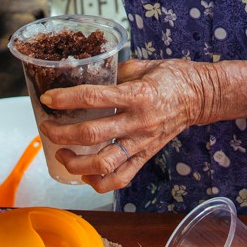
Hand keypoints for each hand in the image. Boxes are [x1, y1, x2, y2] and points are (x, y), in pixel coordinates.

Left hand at [40, 58, 246, 191]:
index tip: (48, 98)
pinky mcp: (145, 157)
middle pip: (92, 134)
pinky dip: (98, 182)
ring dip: (76, 163)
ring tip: (63, 154)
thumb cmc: (171, 77)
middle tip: (47, 128)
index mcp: (137, 95)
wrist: (199, 97)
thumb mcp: (142, 65)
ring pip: (104, 164)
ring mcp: (142, 143)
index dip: (67, 99)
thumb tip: (86, 75)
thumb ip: (115, 72)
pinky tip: (85, 174)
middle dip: (62, 133)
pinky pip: (121, 178)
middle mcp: (138, 122)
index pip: (95, 97)